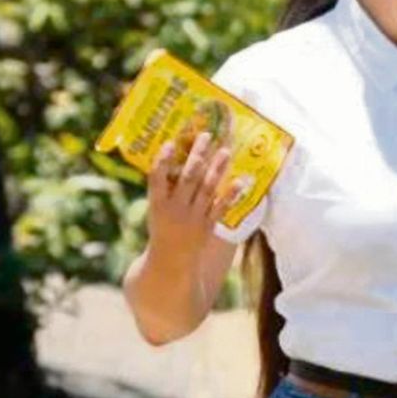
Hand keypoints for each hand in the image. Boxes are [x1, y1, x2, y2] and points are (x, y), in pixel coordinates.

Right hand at [146, 133, 243, 262]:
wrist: (170, 262)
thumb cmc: (162, 229)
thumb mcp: (156, 210)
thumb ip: (165, 189)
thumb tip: (178, 159)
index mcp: (157, 204)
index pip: (157, 178)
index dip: (163, 160)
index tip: (170, 142)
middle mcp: (175, 209)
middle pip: (188, 177)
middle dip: (197, 155)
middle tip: (207, 135)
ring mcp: (193, 217)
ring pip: (207, 188)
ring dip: (217, 168)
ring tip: (226, 150)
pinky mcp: (207, 226)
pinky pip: (221, 207)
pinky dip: (230, 194)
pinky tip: (240, 180)